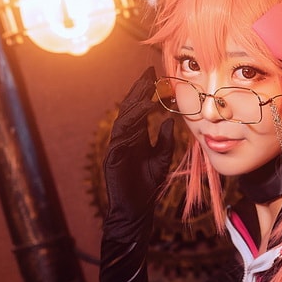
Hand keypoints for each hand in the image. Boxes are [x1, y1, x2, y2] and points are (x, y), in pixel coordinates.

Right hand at [102, 66, 175, 242]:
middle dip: (138, 90)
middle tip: (148, 73)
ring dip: (136, 102)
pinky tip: (144, 112)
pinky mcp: (113, 156)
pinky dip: (133, 122)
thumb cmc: (147, 187)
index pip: (139, 110)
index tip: (155, 75)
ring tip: (147, 88)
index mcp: (135, 137)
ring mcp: (117, 146)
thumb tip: (169, 120)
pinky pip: (122, 135)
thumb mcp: (162, 160)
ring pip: (124, 118)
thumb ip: (164, 141)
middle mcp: (124, 138)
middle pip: (129, 109)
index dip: (145, 92)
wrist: (136, 209)